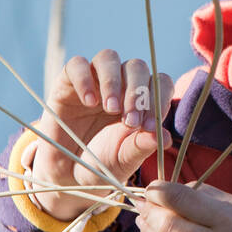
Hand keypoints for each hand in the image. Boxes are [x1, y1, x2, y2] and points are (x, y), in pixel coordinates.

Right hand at [29, 50, 173, 219]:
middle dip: (137, 93)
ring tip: (111, 108)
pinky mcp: (67, 82)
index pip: (159, 83)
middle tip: (130, 122)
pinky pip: (77, 65)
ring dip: (113, 81)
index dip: (159, 99)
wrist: (66, 174)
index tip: (149, 127)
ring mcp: (94, 80)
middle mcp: (120, 85)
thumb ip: (141, 147)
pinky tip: (89, 102)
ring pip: (108, 58)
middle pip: (137, 66)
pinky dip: (84, 79)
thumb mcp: (123, 161)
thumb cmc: (100, 164)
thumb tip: (166, 138)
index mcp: (142, 101)